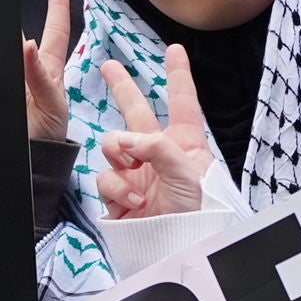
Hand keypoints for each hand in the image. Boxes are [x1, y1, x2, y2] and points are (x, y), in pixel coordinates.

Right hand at [10, 0, 74, 141]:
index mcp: (46, 71)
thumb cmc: (48, 138)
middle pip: (14, 29)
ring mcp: (6, 80)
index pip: (54, 32)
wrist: (29, 165)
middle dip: (2, 0)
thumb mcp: (52, 104)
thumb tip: (26, 43)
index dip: (57, 8)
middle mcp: (24, 71)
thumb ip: (39, 76)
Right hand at [93, 46, 216, 219]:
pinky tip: (134, 200)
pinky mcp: (118, 193)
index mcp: (185, 144)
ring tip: (135, 173)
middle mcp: (158, 154)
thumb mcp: (189, 174)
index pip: (181, 104)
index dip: (178, 76)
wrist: (175, 249)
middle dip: (122, 88)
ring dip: (119, 155)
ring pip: (112, 145)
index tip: (175, 50)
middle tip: (108, 66)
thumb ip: (158, 148)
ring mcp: (135, 172)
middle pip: (136, 112)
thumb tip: (126, 139)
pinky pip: (105, 177)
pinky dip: (117, 187)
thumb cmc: (195, 215)